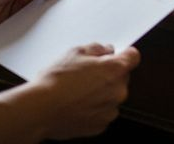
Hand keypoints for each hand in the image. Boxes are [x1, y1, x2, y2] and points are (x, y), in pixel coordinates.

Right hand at [0, 44, 139, 142]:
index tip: (119, 54)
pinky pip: (102, 112)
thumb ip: (97, 48)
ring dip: (101, 93)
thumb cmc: (55, 82)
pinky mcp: (100, 125)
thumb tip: (105, 50)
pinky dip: (93, 109)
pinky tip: (77, 104)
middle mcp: (118, 91)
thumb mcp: (75, 52)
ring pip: (111, 96)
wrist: (40, 110)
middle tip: (87, 74)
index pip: (133, 57)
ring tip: (78, 91)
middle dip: (108, 74)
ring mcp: (110, 110)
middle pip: (121, 77)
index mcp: (115, 69)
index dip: (125, 54)